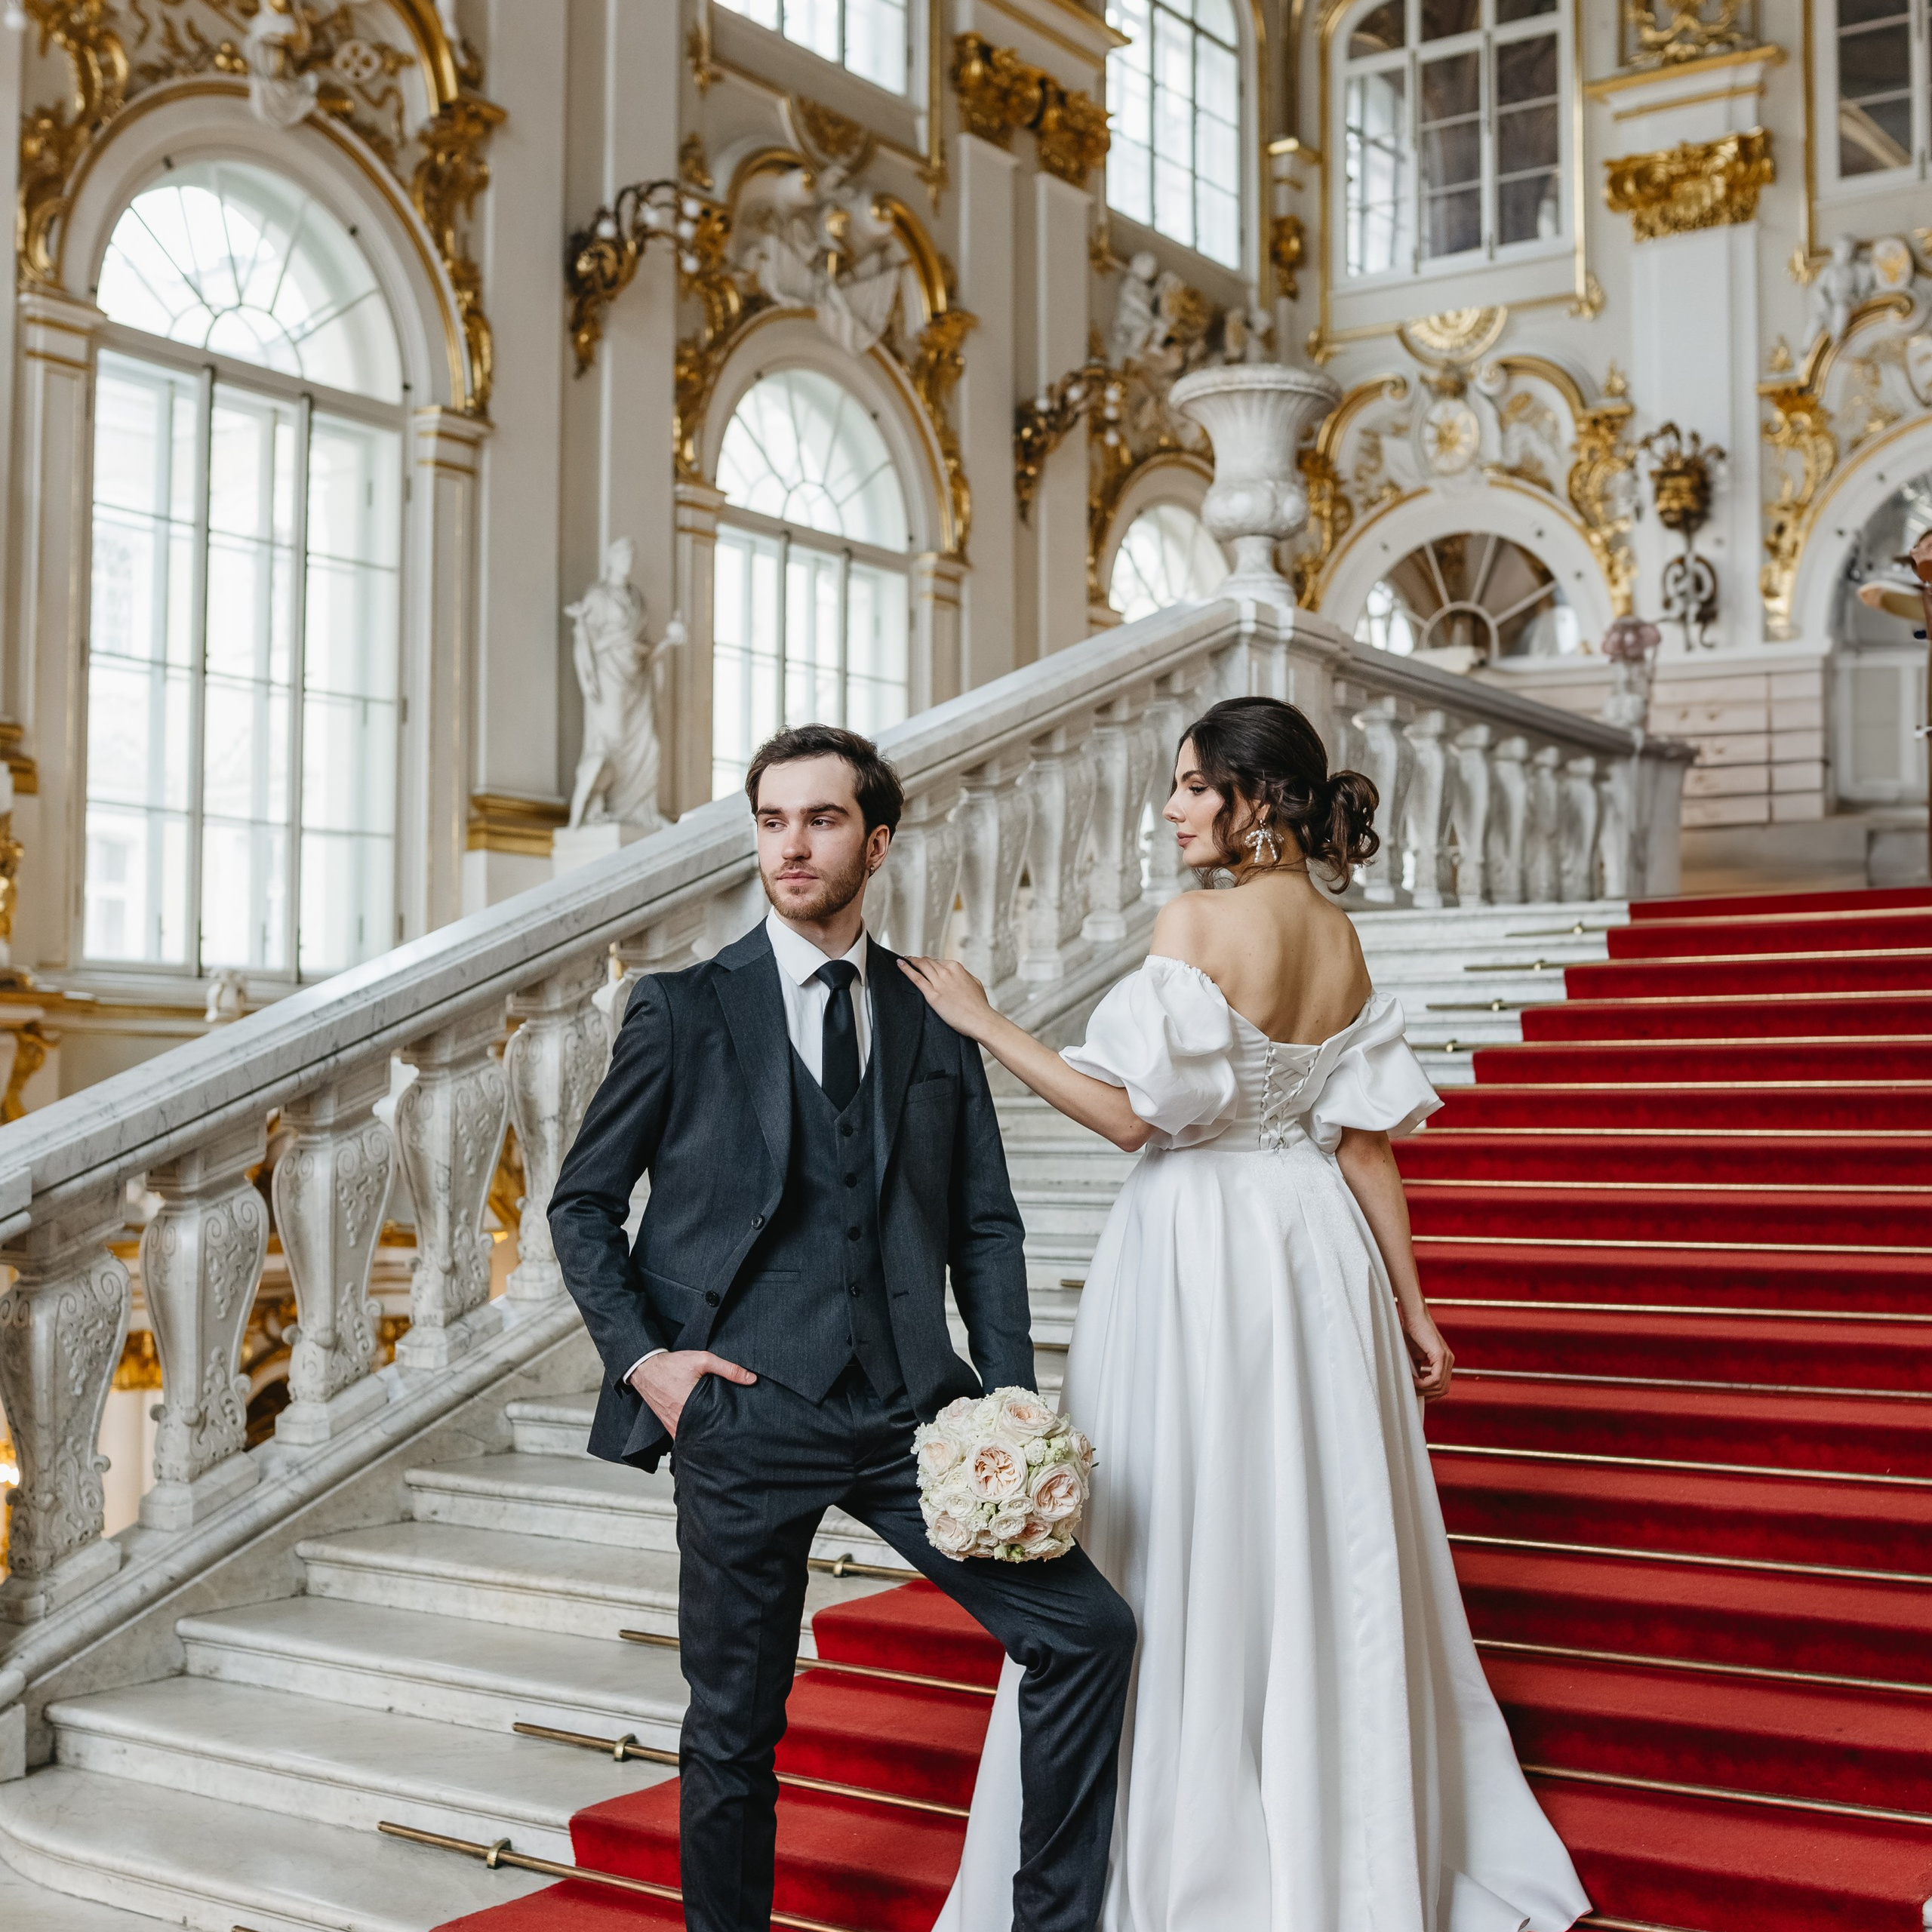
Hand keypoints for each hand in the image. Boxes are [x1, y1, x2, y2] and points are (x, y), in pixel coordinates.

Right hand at [629, 1349, 755, 1436]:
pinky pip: (681, 1437)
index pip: (714, 1425)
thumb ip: (728, 1369)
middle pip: (704, 1436)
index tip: (738, 1431)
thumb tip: (751, 1379)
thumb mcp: (703, 1360)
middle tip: (732, 1437)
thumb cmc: (672, 1365)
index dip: (727, 1430)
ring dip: (704, 1438)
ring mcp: (672, 1425)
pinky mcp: (667, 1425)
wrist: (646, 1368)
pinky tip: (702, 1433)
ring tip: (719, 1437)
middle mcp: (680, 1420)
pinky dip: (691, 1436)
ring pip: (692, 1438)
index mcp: (690, 1406)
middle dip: (717, 1437)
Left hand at [899, 956, 996, 1041]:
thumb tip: (959, 973)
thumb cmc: (979, 1005)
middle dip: (919, 960)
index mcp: (957, 968)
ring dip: (911, 961)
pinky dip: (906, 969)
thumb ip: (964, 976)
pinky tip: (900, 964)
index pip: (939, 961)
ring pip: (921, 966)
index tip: (925, 963)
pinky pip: (916, 978)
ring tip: (904, 959)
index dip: (930, 962)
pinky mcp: (932, 995)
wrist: (980, 1019)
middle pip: (928, 962)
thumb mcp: (975, 983)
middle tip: (911, 959)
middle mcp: (947, 972)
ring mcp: (939, 983)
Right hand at [1400, 1305, 1453, 1402]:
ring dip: (1423, 1389)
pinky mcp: (1441, 1355)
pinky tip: (1413, 1380)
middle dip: (1427, 1395)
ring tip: (1410, 1385)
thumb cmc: (1410, 1333)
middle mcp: (1449, 1360)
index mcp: (1444, 1361)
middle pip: (1443, 1389)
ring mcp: (1447, 1358)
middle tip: (1412, 1392)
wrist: (1412, 1316)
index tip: (1416, 1395)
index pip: (1443, 1386)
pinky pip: (1436, 1378)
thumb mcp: (1414, 1356)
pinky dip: (1423, 1383)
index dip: (1430, 1394)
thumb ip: (1418, 1369)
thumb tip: (1414, 1387)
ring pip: (1440, 1386)